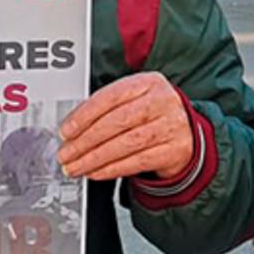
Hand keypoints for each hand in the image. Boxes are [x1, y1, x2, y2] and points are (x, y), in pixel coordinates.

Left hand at [57, 72, 194, 180]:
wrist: (187, 133)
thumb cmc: (153, 115)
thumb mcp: (134, 100)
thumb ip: (106, 109)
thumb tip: (72, 129)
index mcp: (148, 82)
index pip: (110, 97)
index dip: (84, 115)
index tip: (66, 131)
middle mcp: (163, 101)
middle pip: (117, 121)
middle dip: (85, 140)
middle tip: (67, 153)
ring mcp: (172, 126)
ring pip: (126, 143)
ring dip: (95, 158)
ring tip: (76, 165)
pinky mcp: (174, 150)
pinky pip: (137, 161)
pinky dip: (112, 169)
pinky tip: (96, 171)